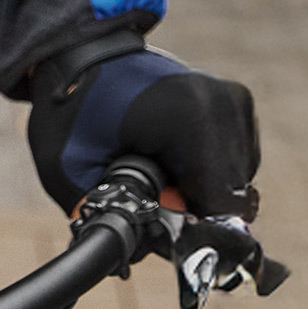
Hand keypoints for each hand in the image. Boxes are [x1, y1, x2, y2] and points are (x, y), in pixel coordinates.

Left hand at [28, 39, 258, 220]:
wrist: (80, 53)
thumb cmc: (70, 110)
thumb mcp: (68, 168)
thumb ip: (111, 217)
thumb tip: (146, 256)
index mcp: (190, 118)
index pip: (221, 207)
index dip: (189, 229)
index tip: (158, 220)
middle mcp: (224, 104)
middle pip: (231, 199)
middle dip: (190, 209)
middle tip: (149, 188)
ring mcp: (235, 101)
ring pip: (237, 184)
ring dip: (197, 189)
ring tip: (154, 161)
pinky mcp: (239, 103)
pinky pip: (236, 164)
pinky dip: (205, 170)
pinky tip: (169, 150)